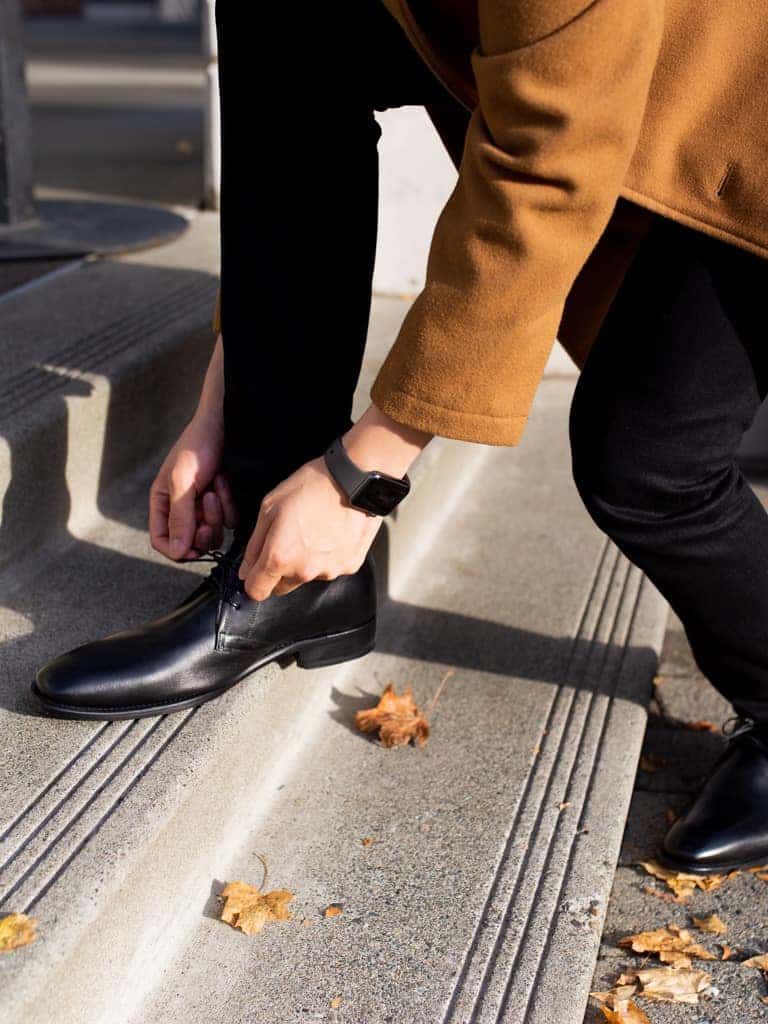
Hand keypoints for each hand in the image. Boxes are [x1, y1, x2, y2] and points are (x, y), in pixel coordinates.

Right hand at [149, 413, 236, 559]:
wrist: (224, 426)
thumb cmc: (197, 446)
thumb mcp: (183, 481)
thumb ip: (180, 518)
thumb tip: (177, 550)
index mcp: (162, 504)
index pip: (162, 541)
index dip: (177, 550)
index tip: (194, 549)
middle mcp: (181, 510)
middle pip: (191, 542)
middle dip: (203, 527)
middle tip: (209, 502)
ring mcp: (203, 508)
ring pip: (212, 533)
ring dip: (217, 512)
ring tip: (215, 485)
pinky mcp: (222, 504)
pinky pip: (229, 520)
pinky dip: (229, 503)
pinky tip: (224, 481)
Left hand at [237, 456, 381, 599]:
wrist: (354, 481)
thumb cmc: (312, 486)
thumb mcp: (269, 507)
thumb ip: (254, 545)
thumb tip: (246, 570)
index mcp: (279, 557)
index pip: (257, 591)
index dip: (253, 581)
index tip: (256, 572)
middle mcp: (304, 571)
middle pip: (282, 587)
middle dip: (279, 571)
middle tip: (288, 540)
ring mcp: (329, 570)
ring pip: (307, 577)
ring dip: (305, 562)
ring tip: (314, 532)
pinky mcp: (349, 566)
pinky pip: (331, 568)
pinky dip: (328, 556)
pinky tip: (331, 534)